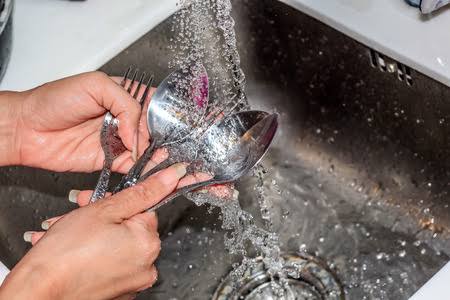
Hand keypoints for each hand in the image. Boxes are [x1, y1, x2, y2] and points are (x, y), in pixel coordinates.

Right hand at [0, 163, 186, 299]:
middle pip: (130, 226)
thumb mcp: (104, 210)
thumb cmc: (64, 255)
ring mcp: (132, 281)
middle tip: (80, 213)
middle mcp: (147, 265)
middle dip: (105, 216)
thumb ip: (141, 192)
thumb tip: (172, 176)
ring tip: (68, 233)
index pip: (144, 208)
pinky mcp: (118, 292)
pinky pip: (111, 263)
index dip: (118, 202)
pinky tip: (74, 250)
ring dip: (95, 234)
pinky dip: (95, 254)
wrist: (37, 292)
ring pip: (118, 244)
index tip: (99, 202)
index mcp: (148, 242)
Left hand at [11, 71, 150, 172]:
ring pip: (146, 148)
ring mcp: (117, 139)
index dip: (161, 112)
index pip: (151, 103)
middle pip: (152, 128)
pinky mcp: (110, 160)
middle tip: (161, 141)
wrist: (27, 129)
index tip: (168, 121)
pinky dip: (143, 168)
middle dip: (160, 135)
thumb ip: (126, 104)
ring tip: (161, 155)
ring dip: (156, 153)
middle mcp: (122, 118)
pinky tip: (150, 165)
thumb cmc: (53, 100)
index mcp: (122, 95)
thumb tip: (138, 134)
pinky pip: (132, 165)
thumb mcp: (96, 85)